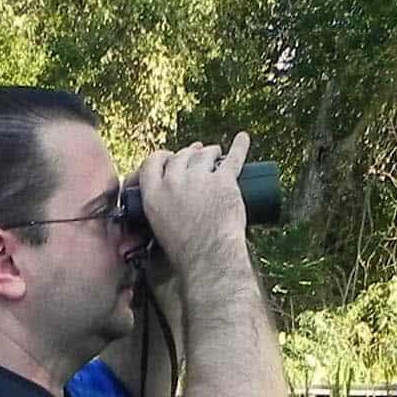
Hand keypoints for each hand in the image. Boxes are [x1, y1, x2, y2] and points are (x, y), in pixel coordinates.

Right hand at [131, 132, 251, 271]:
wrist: (208, 258)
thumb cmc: (184, 252)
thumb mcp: (157, 229)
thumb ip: (156, 212)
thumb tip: (163, 210)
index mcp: (153, 194)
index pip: (152, 161)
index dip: (162, 157)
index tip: (170, 159)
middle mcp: (174, 181)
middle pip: (181, 155)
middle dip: (189, 153)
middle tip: (196, 154)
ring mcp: (200, 178)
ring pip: (205, 153)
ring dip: (211, 151)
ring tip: (216, 153)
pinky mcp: (224, 181)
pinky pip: (234, 157)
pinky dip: (240, 146)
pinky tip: (243, 138)